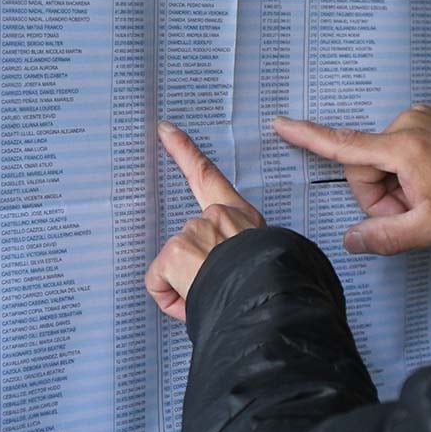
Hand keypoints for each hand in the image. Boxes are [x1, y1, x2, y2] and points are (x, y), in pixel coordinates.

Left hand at [145, 121, 264, 321]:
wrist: (269, 301)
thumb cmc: (271, 289)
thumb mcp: (263, 260)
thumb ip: (235, 255)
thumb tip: (213, 274)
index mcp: (240, 217)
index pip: (209, 177)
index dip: (185, 151)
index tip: (165, 130)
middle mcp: (216, 217)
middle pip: (189, 248)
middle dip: (196, 272)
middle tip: (222, 287)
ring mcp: (193, 231)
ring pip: (176, 269)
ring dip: (189, 287)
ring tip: (217, 295)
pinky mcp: (175, 251)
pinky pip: (159, 285)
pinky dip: (172, 299)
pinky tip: (194, 301)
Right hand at [273, 105, 430, 254]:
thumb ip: (386, 237)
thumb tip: (351, 239)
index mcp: (403, 149)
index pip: (344, 144)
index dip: (307, 137)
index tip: (280, 124)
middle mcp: (407, 123)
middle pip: (365, 166)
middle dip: (381, 195)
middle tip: (413, 214)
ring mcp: (422, 117)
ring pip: (384, 159)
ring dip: (397, 184)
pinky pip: (403, 147)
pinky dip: (410, 168)